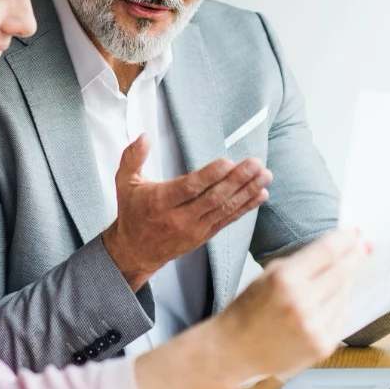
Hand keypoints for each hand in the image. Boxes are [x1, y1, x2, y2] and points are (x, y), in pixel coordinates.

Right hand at [101, 135, 269, 289]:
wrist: (135, 251)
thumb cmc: (132, 213)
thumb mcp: (124, 183)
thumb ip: (132, 157)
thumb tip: (143, 136)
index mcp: (159, 202)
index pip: (188, 188)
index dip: (209, 176)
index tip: (227, 162)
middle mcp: (179, 218)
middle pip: (213, 198)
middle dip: (237, 180)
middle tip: (255, 164)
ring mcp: (194, 229)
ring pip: (225, 209)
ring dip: (247, 191)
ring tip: (265, 175)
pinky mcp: (204, 235)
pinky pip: (228, 220)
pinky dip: (246, 207)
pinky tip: (261, 194)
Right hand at [214, 228, 367, 380]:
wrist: (234, 351)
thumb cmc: (247, 310)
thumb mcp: (268, 275)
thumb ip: (301, 263)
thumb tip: (335, 250)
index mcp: (285, 279)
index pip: (327, 252)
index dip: (345, 240)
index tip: (355, 233)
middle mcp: (302, 303)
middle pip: (341, 272)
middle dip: (355, 257)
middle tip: (364, 247)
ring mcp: (314, 327)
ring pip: (344, 294)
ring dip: (347, 281)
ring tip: (345, 273)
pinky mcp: (322, 345)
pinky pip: (341, 317)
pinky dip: (340, 305)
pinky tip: (333, 299)